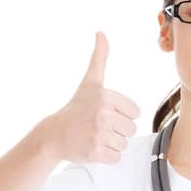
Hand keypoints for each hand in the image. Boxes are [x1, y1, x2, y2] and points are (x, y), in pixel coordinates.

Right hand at [43, 32, 140, 164]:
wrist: (55, 134)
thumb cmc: (76, 108)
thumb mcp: (90, 82)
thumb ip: (99, 58)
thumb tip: (101, 33)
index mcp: (106, 96)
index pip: (135, 112)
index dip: (122, 115)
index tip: (105, 113)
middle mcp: (103, 114)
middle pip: (131, 129)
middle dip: (117, 130)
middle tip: (99, 126)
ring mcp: (99, 134)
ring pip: (124, 144)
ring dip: (112, 143)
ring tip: (95, 136)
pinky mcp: (96, 152)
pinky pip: (116, 157)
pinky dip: (107, 156)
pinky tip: (94, 147)